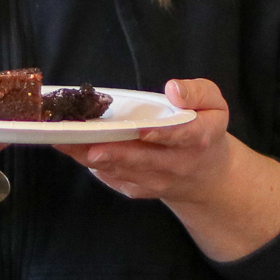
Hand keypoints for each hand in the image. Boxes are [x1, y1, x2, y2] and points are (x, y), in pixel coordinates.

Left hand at [55, 78, 237, 203]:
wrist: (206, 176)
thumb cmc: (205, 129)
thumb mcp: (214, 104)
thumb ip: (198, 92)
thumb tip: (173, 89)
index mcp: (198, 138)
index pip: (180, 136)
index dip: (159, 133)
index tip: (141, 129)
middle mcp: (176, 164)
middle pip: (141, 159)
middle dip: (111, 150)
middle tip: (83, 140)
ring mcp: (155, 181)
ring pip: (120, 170)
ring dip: (90, 156)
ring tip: (64, 140)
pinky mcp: (137, 190)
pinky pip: (112, 178)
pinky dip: (91, 164)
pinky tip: (73, 149)